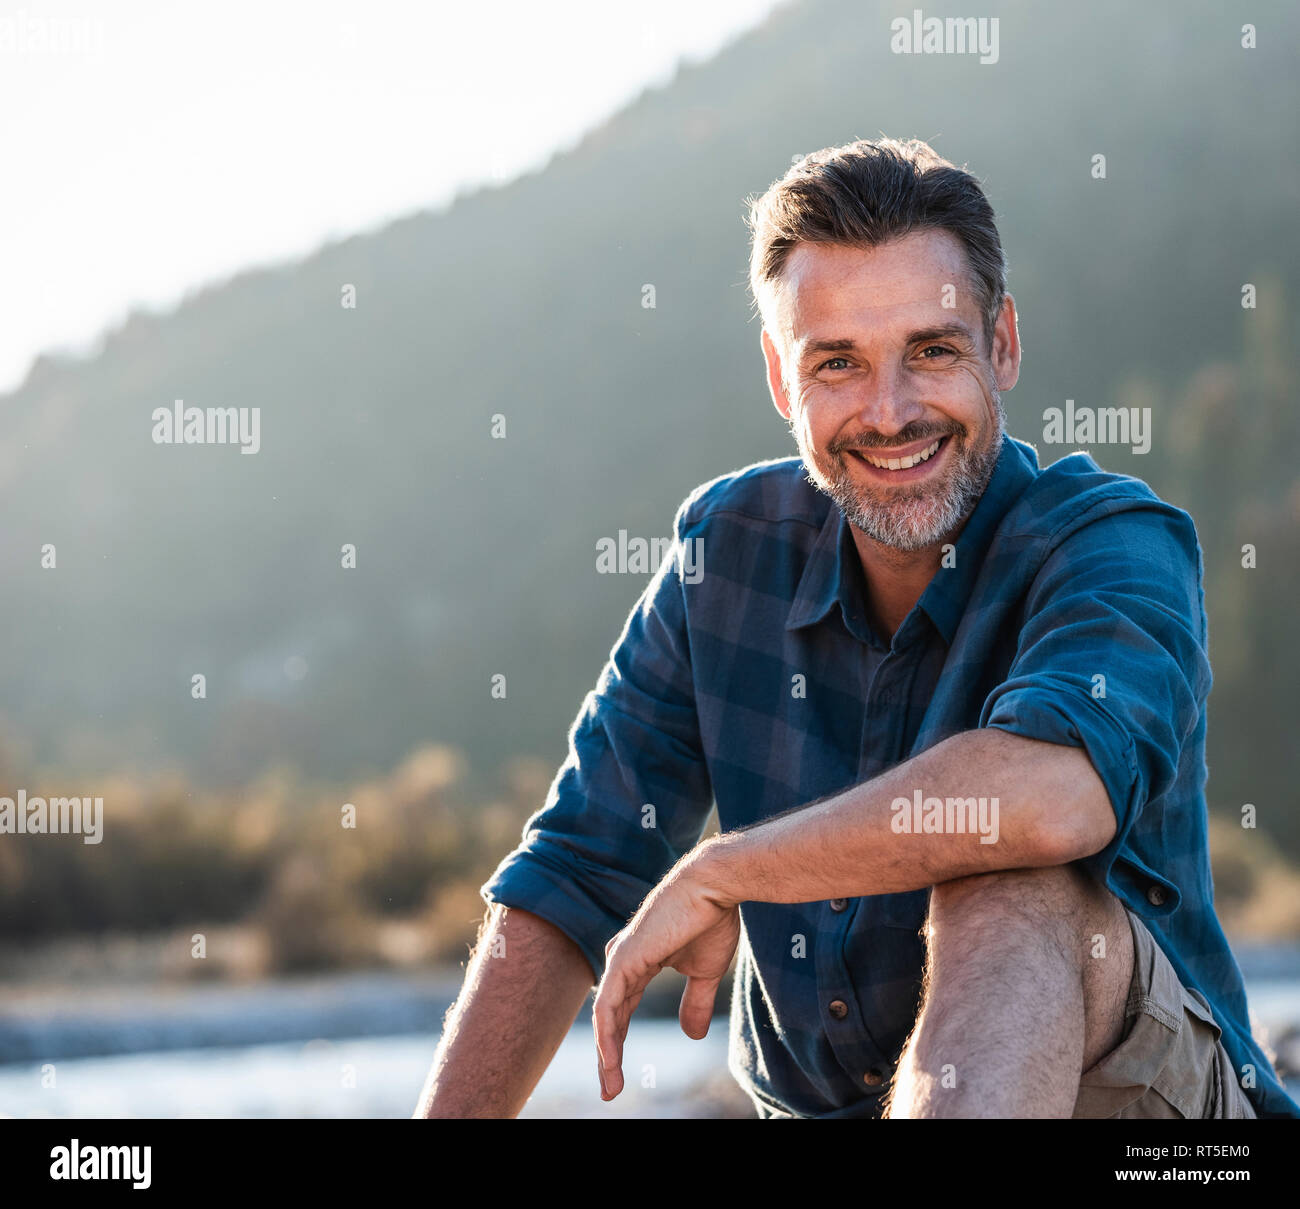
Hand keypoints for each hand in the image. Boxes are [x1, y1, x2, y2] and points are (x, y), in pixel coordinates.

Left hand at [592, 855, 739, 1099]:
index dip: (620, 1043)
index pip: (623, 1010)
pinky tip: (609, 1058)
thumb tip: (691, 1034)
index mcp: (639, 962)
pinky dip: (607, 1034)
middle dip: (609, 1056)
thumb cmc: (711, 918)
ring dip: (606, 1054)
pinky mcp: (624, 958)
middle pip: (611, 1017)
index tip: (621, 1077)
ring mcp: (621, 959)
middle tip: (610, 1091)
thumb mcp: (704, 971)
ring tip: (610, 1086)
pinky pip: (609, 1004)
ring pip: (606, 1016)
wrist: (714, 886)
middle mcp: (623, 961)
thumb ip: (694, 1001)